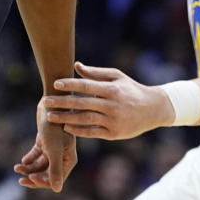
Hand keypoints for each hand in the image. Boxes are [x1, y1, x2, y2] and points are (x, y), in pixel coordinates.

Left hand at [13, 99, 76, 190]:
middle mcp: (62, 156)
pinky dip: (29, 159)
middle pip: (47, 174)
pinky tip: (22, 161)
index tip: (30, 178)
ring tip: (16, 168)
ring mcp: (53, 149)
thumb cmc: (55, 127)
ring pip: (40, 165)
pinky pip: (36, 155)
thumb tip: (57, 190)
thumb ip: (55, 170)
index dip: (43, 182)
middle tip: (20, 180)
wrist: (51, 105)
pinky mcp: (45, 141)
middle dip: (34, 177)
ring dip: (29, 168)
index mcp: (68, 160)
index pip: (56, 179)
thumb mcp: (54, 150)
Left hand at [42, 61, 173, 140]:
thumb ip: (96, 73)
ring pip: (85, 119)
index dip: (70, 84)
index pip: (87, 86)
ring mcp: (113, 120)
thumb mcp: (117, 77)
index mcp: (112, 89)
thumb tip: (76, 66)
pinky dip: (79, 130)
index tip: (55, 83)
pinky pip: (92, 132)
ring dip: (66, 118)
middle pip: (82, 104)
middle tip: (45, 101)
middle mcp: (112, 105)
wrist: (153, 109)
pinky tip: (66, 127)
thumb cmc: (131, 89)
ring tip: (50, 116)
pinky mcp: (114, 133)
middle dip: (62, 103)